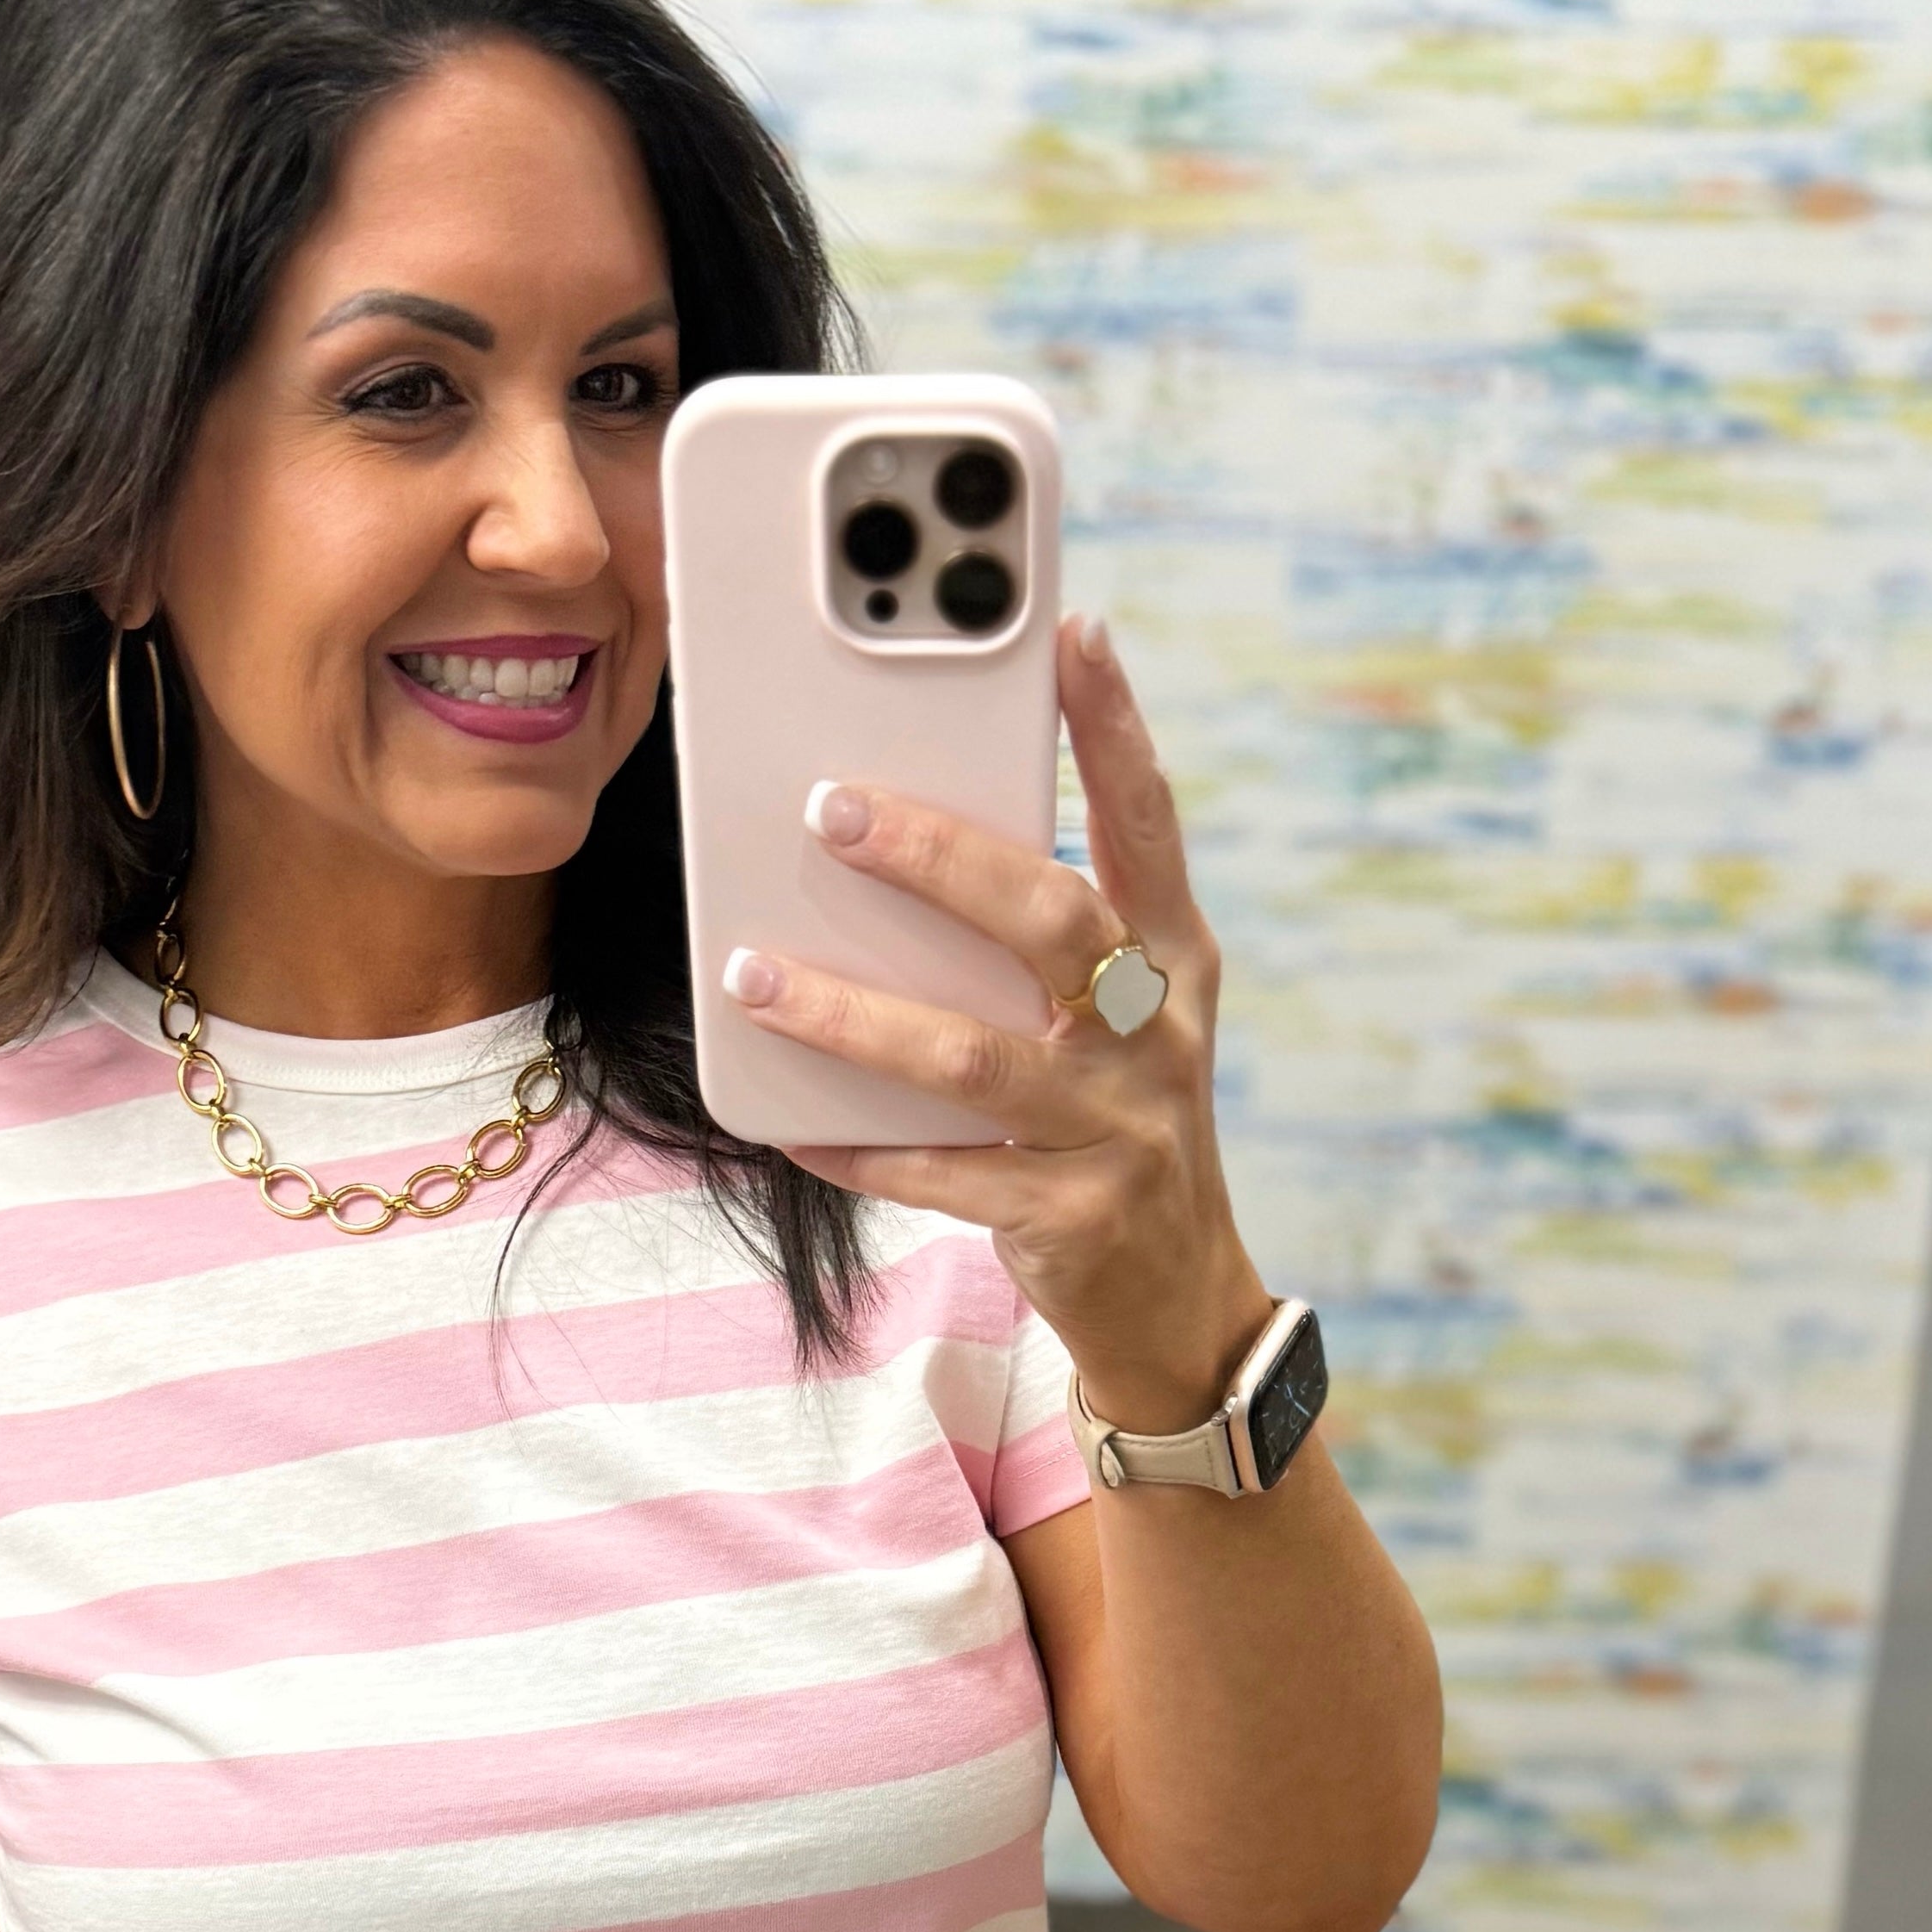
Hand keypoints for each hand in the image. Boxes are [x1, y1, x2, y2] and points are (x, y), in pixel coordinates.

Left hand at [722, 612, 1269, 1438]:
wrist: (1178, 1301)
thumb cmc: (1115, 1124)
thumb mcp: (1113, 1021)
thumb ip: (1040, 941)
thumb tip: (898, 840)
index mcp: (1175, 960)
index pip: (1149, 822)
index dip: (1115, 726)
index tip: (1071, 630)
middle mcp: (1157, 1034)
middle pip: (1052, 922)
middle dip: (940, 859)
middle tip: (833, 808)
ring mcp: (1120, 1130)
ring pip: (972, 1056)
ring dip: (852, 1013)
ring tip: (754, 975)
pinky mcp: (1070, 1218)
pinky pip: (938, 1173)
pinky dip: (855, 1144)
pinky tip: (783, 1118)